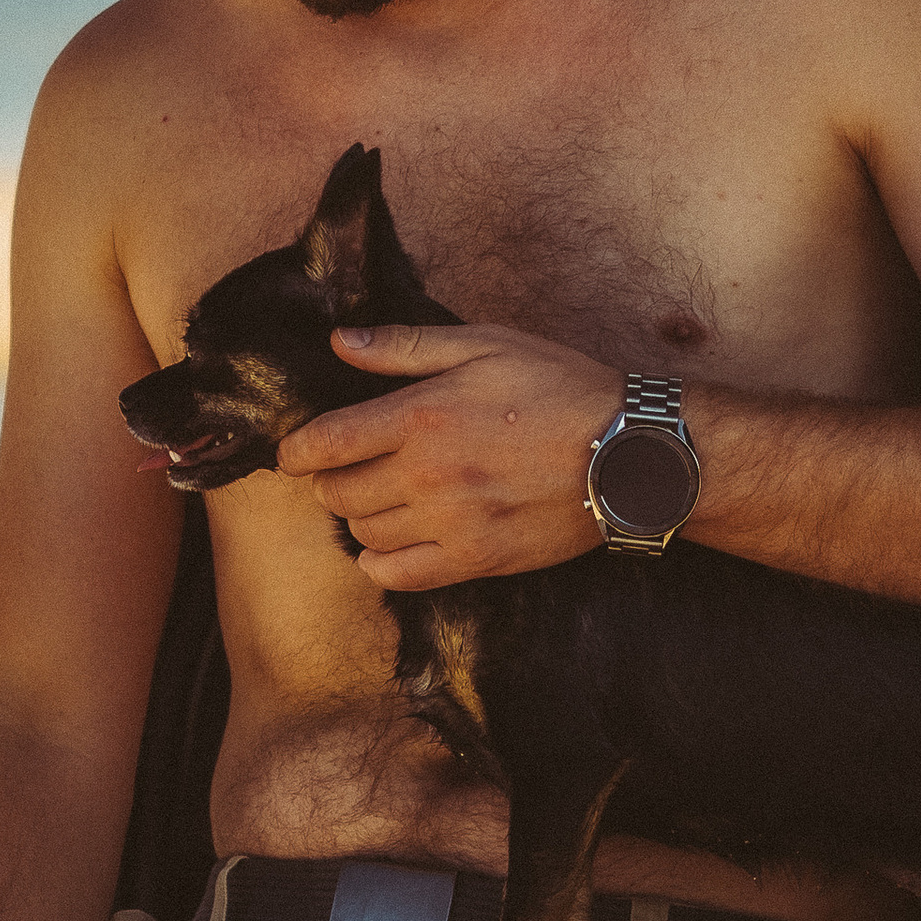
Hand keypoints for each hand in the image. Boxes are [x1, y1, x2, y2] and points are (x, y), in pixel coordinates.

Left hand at [276, 321, 621, 588]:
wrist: (627, 451)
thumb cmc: (559, 387)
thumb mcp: (485, 345)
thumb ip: (406, 347)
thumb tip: (340, 343)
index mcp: (423, 414)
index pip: (326, 442)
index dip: (297, 450)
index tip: (294, 453)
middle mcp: (428, 474)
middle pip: (337, 493)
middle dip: (329, 481)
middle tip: (346, 469)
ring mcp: (451, 523)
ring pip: (364, 534)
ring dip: (359, 517)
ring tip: (380, 498)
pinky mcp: (475, 559)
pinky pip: (397, 576)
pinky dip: (380, 563)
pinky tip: (392, 542)